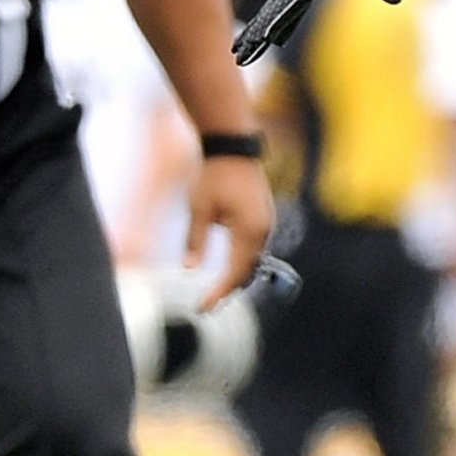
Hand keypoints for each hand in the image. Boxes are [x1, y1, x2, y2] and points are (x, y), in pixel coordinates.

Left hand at [185, 154, 274, 308]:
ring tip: (217, 290)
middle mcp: (264, 230)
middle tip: (207, 304)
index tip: (202, 307)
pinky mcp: (264, 217)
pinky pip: (255, 247)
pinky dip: (243, 261)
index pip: (235, 272)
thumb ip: (196, 241)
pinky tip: (229, 267)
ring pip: (253, 260)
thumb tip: (189, 270)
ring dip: (237, 275)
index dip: (219, 292)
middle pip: (248, 270)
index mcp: (249, 231)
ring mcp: (267, 223)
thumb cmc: (214, 175)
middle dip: (229, 288)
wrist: (234, 147)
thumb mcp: (199, 209)